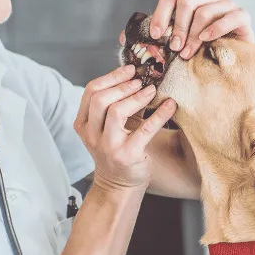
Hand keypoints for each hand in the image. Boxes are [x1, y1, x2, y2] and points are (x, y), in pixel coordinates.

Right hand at [73, 65, 177, 191]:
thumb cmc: (117, 149)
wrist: (119, 184)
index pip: (90, 92)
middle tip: (140, 80)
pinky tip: (170, 105)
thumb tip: (138, 76)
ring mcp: (108, 146)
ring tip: (151, 90)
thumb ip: (117, 104)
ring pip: (116, 112)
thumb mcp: (109, 127)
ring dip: (137, 97)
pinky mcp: (127, 155)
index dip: (111, 77)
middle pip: (100, 99)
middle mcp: (92, 135)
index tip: (130, 69)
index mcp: (83, 124)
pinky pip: (144, 130)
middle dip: (122, 85)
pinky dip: (159, 114)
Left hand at [118, 0, 254, 59]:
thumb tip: (123, 37)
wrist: (233, 58)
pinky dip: (215, 29)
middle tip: (174, 49)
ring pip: (204, 11)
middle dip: (177, 27)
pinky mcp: (242, 16)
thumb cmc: (200, 47)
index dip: (161, 14)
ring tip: (187, 53)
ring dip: (193, 35)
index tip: (156, 36)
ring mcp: (228, 3)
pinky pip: (229, 17)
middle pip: (187, 1)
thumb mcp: (175, 39)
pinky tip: (206, 40)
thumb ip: (153, 35)